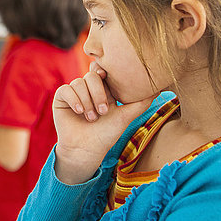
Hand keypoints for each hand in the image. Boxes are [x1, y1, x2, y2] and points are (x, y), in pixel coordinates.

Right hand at [52, 62, 156, 183]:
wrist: (87, 150)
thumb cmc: (107, 135)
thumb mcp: (126, 117)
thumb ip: (141, 102)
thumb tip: (159, 88)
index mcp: (104, 90)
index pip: (103, 70)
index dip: (104, 70)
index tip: (107, 76)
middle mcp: (88, 89)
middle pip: (92, 75)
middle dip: (98, 93)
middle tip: (103, 112)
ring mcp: (74, 92)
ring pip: (79, 82)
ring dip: (87, 101)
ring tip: (91, 118)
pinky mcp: (62, 98)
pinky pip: (66, 89)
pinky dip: (74, 100)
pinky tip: (79, 112)